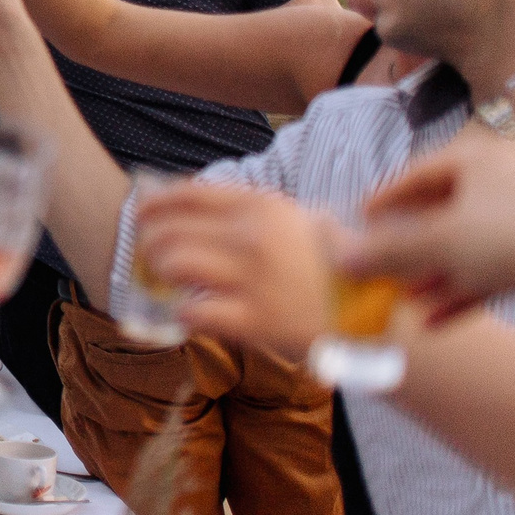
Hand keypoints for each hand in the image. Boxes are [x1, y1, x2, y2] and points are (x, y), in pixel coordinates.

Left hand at [133, 181, 335, 357]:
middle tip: (152, 258)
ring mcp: (253, 278)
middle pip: (170, 230)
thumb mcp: (300, 221)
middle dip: (150, 245)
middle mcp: (253, 236)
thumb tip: (194, 206)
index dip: (154, 202)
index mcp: (263, 206)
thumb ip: (252, 212)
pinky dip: (183, 312)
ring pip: (173, 265)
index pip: (188, 193)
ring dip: (161, 275)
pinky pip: (192, 310)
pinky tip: (192, 313)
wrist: (375, 318)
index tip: (139, 212)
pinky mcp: (255, 320)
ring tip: (170, 284)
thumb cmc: (334, 268)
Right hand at [347, 127, 514, 317]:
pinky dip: (467, 290)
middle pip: (445, 213)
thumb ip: (386, 250)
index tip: (362, 222)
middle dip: (412, 249)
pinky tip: (437, 322)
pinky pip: (497, 267)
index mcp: (482, 157)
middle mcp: (509, 179)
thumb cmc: (508, 241)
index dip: (385, 199)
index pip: (419, 173)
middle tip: (385, 267)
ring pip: (471, 246)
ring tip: (407, 302)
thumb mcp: (436, 244)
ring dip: (436, 276)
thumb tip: (339, 257)